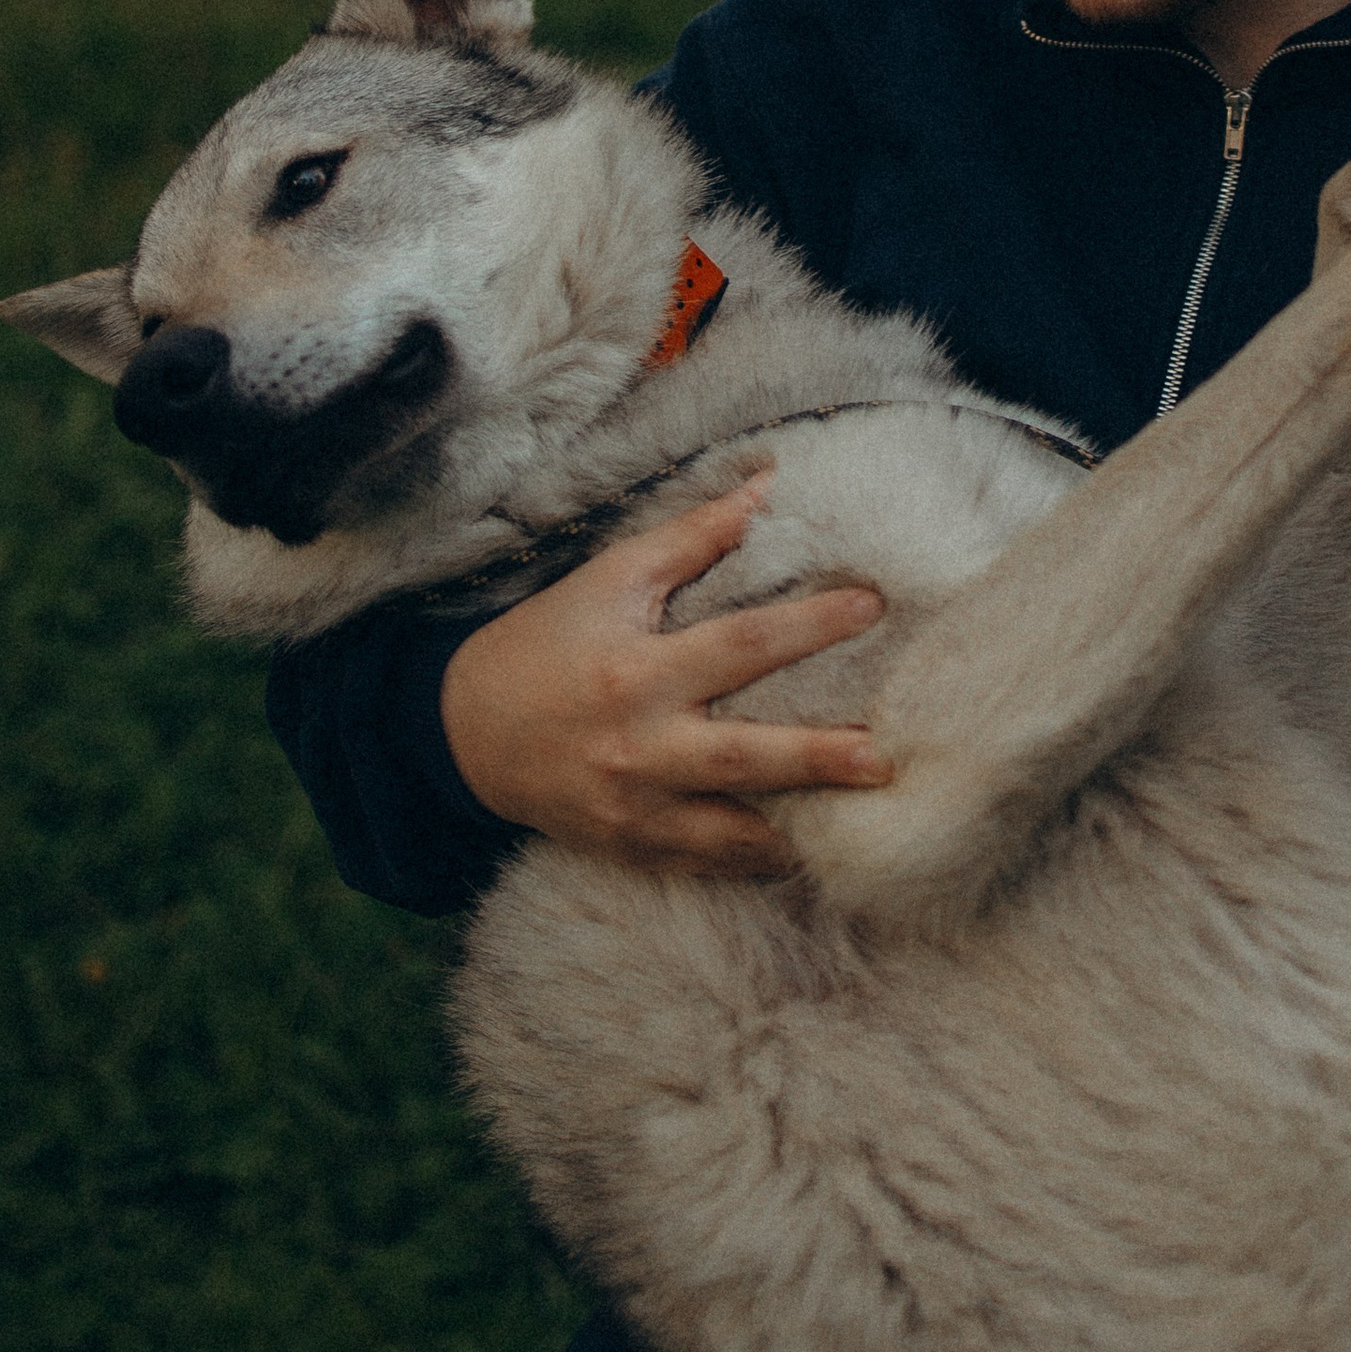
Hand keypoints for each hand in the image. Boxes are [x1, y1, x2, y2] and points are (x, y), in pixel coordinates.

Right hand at [439, 478, 891, 872]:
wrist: (466, 734)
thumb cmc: (548, 641)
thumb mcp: (611, 579)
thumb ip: (693, 537)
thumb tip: (768, 486)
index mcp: (636, 672)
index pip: (739, 645)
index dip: (807, 626)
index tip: (872, 608)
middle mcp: (638, 747)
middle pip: (742, 758)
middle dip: (817, 760)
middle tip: (884, 759)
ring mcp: (633, 810)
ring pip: (729, 833)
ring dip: (798, 828)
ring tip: (865, 821)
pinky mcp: (630, 850)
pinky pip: (705, 865)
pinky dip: (754, 863)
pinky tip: (806, 853)